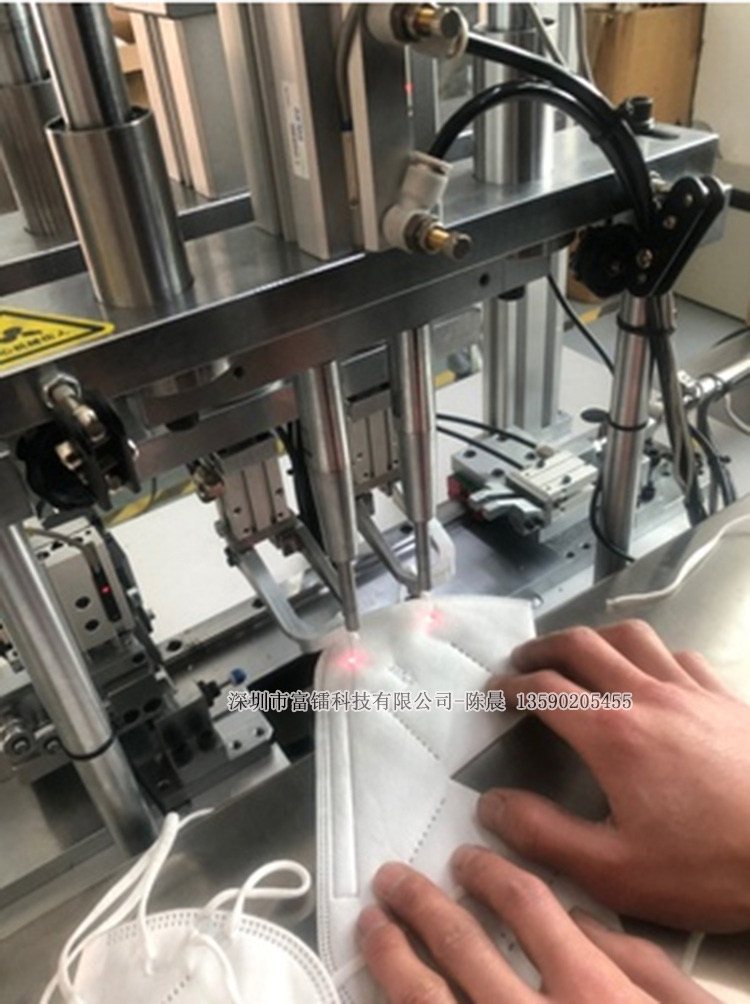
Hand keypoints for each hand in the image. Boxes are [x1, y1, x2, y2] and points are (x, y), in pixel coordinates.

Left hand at [358, 850, 716, 1002]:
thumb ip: (640, 963)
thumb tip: (584, 921)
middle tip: (394, 882)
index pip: (525, 904)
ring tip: (372, 928)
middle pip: (461, 943)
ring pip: (427, 1001)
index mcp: (591, 996)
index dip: (489, 872)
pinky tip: (382, 997)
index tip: (467, 862)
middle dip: (420, 903)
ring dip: (391, 956)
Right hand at [482, 619, 749, 931]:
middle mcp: (648, 697)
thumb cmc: (715, 865)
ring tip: (579, 652)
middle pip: (581, 645)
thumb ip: (544, 835)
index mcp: (613, 733)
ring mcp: (691, 691)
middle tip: (523, 660)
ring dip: (594, 637)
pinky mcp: (727, 698)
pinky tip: (651, 672)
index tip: (495, 692)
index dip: (510, 685)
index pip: (545, 688)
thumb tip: (493, 805)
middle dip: (543, 647)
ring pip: (630, 636)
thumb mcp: (616, 870)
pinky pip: (678, 654)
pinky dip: (649, 652)